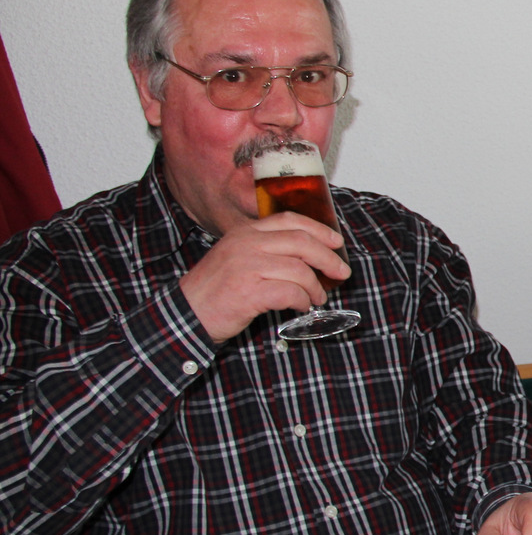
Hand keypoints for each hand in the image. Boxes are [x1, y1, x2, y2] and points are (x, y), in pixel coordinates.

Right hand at [179, 213, 350, 341]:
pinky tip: (300, 307)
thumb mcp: (237, 257)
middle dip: (328, 258)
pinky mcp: (248, 292)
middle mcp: (245, 244)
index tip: (337, 242)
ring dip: (315, 288)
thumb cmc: (216, 289)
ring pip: (300, 270)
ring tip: (316, 298)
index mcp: (244, 232)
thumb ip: (266, 250)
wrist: (187, 314)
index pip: (290, 220)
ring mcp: (246, 267)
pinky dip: (302, 301)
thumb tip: (309, 255)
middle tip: (341, 272)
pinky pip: (290, 293)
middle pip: (302, 242)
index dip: (320, 230)